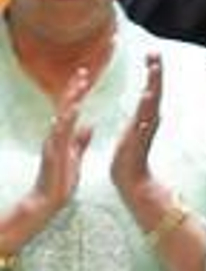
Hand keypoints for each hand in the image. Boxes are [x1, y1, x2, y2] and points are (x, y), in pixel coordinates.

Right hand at [31, 67, 94, 216]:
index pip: (71, 109)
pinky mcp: (54, 152)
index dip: (78, 93)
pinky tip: (74, 109)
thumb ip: (81, 140)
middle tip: (84, 71)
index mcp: (63, 134)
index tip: (86, 76)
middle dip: (74, 89)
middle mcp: (56, 134)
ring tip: (79, 84)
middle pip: (65, 107)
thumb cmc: (61, 179)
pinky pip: (61, 133)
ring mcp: (54, 142)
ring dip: (71, 99)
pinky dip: (67, 120)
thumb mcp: (75, 155)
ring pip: (62, 115)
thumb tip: (90, 125)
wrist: (50, 199)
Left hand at [110, 53, 164, 206]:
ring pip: (152, 100)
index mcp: (146, 117)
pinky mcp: (139, 137)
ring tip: (154, 66)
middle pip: (156, 90)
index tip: (151, 54)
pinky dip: (148, 105)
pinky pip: (145, 117)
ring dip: (154, 83)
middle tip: (155, 52)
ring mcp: (146, 128)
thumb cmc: (129, 158)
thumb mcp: (134, 132)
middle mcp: (150, 120)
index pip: (151, 89)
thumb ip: (141, 120)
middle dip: (156, 71)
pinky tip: (149, 92)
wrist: (130, 180)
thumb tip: (148, 111)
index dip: (153, 72)